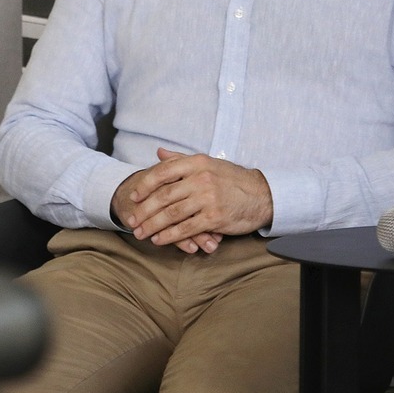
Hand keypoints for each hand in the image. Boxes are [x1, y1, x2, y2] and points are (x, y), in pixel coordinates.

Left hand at [112, 148, 272, 251]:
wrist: (262, 195)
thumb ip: (181, 159)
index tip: (133, 197)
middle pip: (164, 196)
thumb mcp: (208, 163)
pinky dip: (170, 235)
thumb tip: (159, 152)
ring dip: (153, 225)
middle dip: (144, 210)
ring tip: (140, 233)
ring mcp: (208, 198)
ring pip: (172, 214)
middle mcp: (201, 179)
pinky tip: (159, 239)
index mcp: (197, 163)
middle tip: (131, 220)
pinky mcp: (214, 218)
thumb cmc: (232, 179)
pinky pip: (186, 228)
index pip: (163, 172)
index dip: (145, 185)